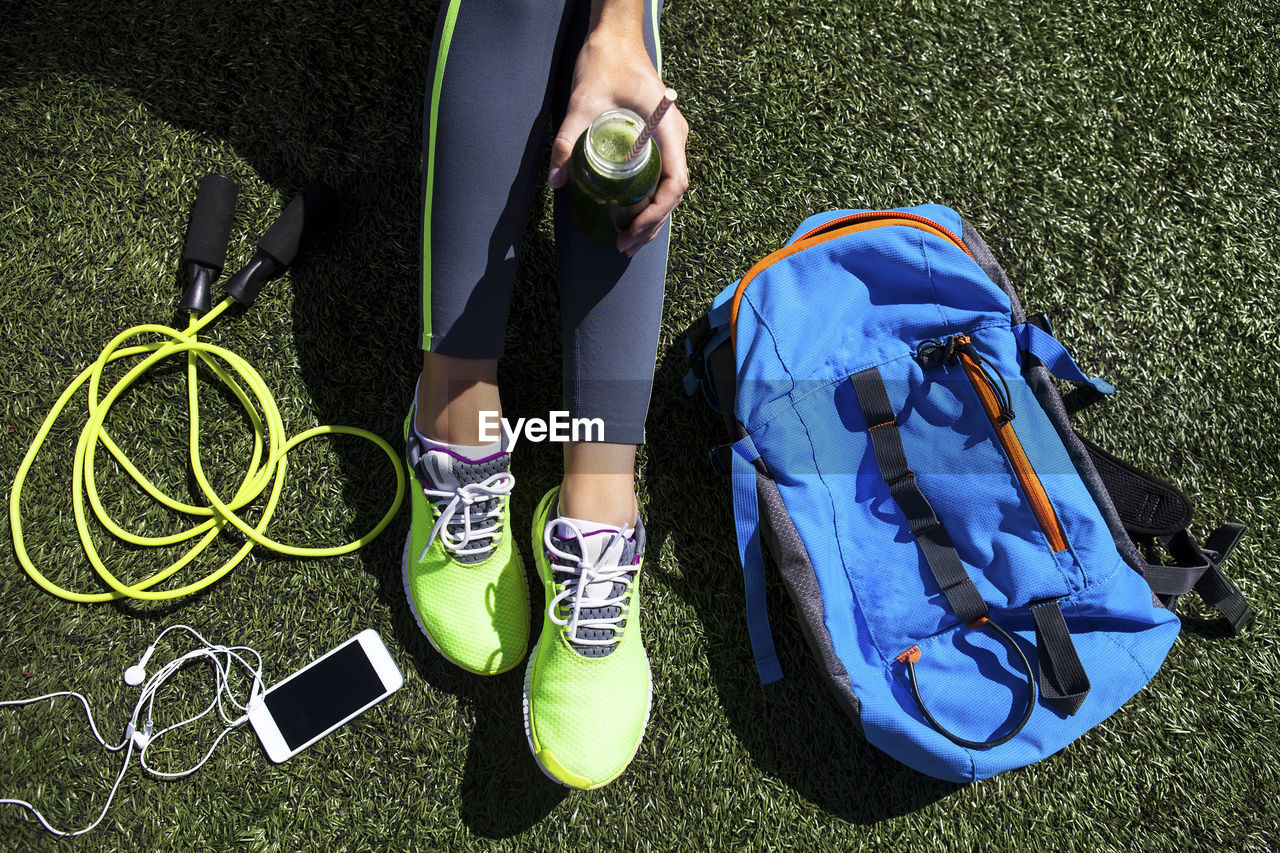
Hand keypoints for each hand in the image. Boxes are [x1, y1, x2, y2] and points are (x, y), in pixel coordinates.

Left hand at [547, 28, 688, 255]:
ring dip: (651, 218)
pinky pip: (660, 177)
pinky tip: (629, 217)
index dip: (657, 211)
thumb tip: (554, 181)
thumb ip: (567, 141)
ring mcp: (669, 140)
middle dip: (651, 224)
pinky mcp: (658, 140)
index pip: (675, 181)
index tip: (634, 227)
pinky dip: (648, 201)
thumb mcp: (582, 104)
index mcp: (667, 130)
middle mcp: (675, 138)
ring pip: (668, 188)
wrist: (614, 39)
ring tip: (627, 241)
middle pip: (673, 193)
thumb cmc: (605, 64)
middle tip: (624, 246)